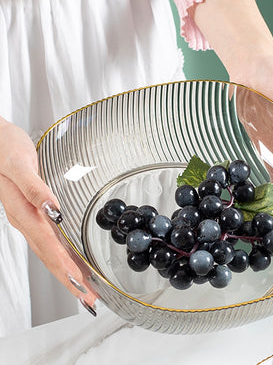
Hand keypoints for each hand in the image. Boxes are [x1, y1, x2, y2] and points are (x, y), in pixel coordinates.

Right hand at [0, 117, 96, 308]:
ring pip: (49, 252)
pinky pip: (48, 240)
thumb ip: (36, 189)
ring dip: (67, 271)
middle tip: (88, 299)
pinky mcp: (33, 212)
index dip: (66, 269)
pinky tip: (71, 260)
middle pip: (50, 257)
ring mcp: (29, 218)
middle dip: (70, 280)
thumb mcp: (19, 165)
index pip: (49, 248)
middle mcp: (26, 220)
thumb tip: (54, 210)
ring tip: (84, 288)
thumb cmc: (4, 148)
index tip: (81, 287)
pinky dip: (61, 254)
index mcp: (23, 213)